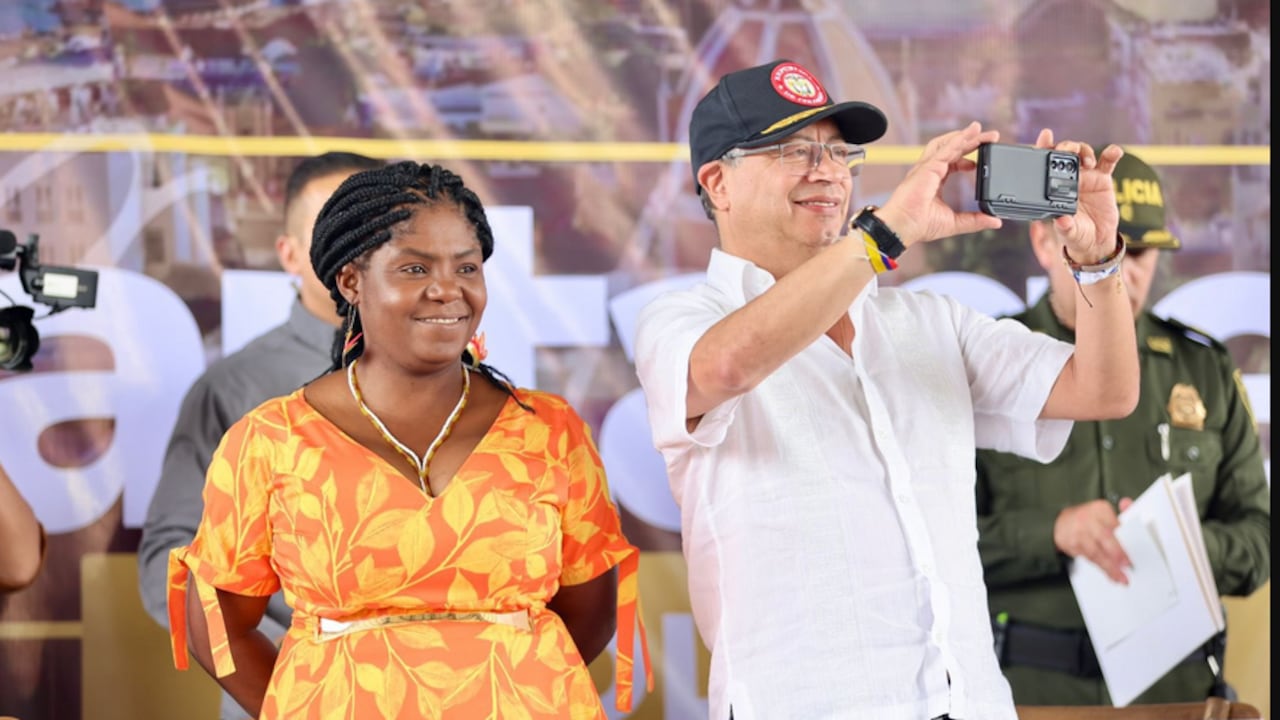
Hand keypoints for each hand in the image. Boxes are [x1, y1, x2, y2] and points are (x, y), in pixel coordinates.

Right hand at [874, 121, 1003, 246]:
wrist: (902, 227)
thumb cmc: (918, 225)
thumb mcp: (954, 222)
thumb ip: (975, 220)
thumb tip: (995, 221)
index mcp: (934, 181)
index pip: (952, 162)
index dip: (966, 159)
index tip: (978, 162)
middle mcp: (929, 171)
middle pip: (952, 148)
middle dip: (971, 140)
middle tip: (991, 136)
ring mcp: (927, 167)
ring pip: (946, 144)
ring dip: (963, 135)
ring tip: (978, 128)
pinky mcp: (927, 168)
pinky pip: (944, 150)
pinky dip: (957, 141)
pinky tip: (968, 135)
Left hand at [1034, 129, 1123, 263]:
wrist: (1096, 241)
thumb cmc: (1076, 235)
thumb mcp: (1069, 233)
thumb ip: (1065, 227)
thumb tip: (1062, 220)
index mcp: (1052, 188)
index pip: (1045, 164)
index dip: (1043, 147)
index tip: (1045, 136)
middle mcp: (1067, 179)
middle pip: (1065, 153)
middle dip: (1066, 146)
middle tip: (1067, 150)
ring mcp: (1085, 177)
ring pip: (1084, 154)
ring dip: (1085, 151)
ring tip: (1088, 161)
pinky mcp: (1102, 179)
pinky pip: (1107, 163)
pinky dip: (1111, 154)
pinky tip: (1114, 152)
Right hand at [1054, 498, 1133, 583]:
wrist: (1059, 522)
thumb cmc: (1086, 519)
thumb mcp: (1102, 512)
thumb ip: (1120, 512)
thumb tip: (1127, 504)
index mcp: (1099, 509)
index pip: (1115, 525)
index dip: (1124, 539)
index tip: (1132, 551)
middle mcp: (1086, 519)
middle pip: (1104, 537)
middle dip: (1116, 553)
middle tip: (1127, 565)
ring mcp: (1076, 532)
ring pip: (1095, 552)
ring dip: (1109, 566)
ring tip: (1120, 577)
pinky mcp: (1069, 544)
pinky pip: (1088, 558)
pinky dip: (1100, 567)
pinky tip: (1109, 574)